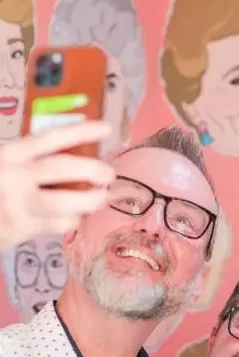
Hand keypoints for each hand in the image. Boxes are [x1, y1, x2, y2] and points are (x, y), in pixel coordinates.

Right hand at [0, 121, 114, 248]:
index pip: (50, 138)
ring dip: (89, 200)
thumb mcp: (9, 165)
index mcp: (11, 154)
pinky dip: (73, 219)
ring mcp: (18, 203)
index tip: (106, 129)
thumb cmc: (0, 187)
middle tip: (109, 174)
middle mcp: (14, 176)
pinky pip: (58, 223)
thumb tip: (82, 159)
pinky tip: (76, 216)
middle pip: (61, 168)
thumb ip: (34, 160)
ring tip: (100, 198)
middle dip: (92, 170)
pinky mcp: (22, 227)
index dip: (81, 132)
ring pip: (63, 201)